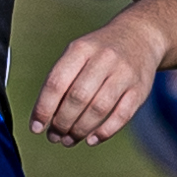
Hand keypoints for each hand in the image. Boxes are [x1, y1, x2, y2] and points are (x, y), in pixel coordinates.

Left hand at [31, 15, 167, 146]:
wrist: (140, 36)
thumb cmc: (99, 52)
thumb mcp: (78, 54)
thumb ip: (61, 81)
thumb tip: (43, 118)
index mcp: (81, 49)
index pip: (57, 82)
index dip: (44, 108)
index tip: (36, 128)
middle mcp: (104, 59)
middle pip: (78, 98)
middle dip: (62, 122)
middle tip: (54, 136)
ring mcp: (124, 74)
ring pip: (99, 108)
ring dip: (80, 130)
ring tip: (69, 140)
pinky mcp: (140, 89)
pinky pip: (122, 116)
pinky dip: (105, 132)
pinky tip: (91, 140)